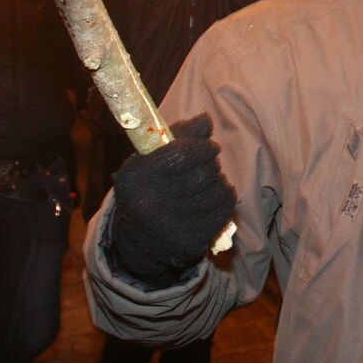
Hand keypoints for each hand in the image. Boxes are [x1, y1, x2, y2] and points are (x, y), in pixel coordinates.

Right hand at [108, 114, 237, 285]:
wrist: (140, 242)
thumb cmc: (149, 189)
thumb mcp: (151, 160)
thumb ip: (179, 136)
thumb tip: (206, 120)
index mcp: (136, 177)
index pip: (181, 153)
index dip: (203, 147)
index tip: (210, 147)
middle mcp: (149, 203)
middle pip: (202, 174)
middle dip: (212, 165)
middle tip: (210, 165)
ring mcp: (170, 226)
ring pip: (216, 191)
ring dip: (220, 182)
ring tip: (212, 181)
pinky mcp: (190, 241)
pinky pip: (224, 210)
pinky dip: (226, 198)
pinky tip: (218, 196)